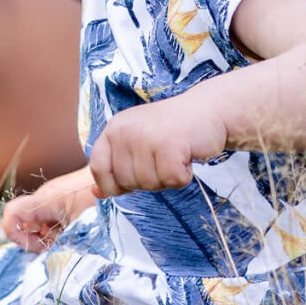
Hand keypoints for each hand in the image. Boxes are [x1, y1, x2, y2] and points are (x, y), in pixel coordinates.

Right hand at [2, 168, 99, 251]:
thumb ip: (63, 244)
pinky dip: (57, 230)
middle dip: (35, 240)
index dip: (15, 234)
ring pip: (37, 223)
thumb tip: (53, 259)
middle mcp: (44, 198)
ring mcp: (53, 199)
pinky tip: (73, 233)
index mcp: (44, 201)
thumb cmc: (100, 197)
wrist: (115, 174)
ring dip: (48, 237)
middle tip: (55, 247)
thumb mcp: (80, 227)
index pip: (12, 214)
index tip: (35, 246)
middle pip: (23, 223)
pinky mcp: (62, 201)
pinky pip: (50, 219)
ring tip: (68, 240)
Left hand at [87, 91, 227, 195]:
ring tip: (175, 155)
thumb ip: (117, 167)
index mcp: (114, 128)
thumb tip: (97, 194)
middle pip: (126, 181)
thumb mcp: (138, 144)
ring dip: (167, 178)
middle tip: (164, 159)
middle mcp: (125, 130)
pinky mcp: (170, 144)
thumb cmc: (173, 131)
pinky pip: (171, 180)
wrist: (209, 110)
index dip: (113, 183)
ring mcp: (146, 136)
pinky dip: (183, 176)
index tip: (132, 180)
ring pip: (149, 184)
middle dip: (148, 180)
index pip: (98, 168)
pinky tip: (186, 157)